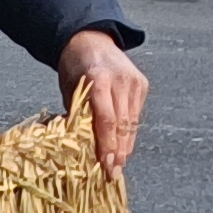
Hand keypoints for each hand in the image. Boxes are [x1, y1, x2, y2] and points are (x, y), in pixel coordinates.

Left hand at [56, 29, 147, 173]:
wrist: (91, 39)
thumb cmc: (74, 67)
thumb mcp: (69, 89)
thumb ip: (77, 114)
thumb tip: (80, 146)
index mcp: (99, 80)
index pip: (106, 120)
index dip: (108, 145)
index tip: (107, 165)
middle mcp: (120, 81)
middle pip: (122, 125)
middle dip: (118, 152)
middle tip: (113, 174)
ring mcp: (134, 82)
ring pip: (131, 122)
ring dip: (126, 146)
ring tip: (119, 165)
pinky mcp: (142, 84)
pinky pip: (135, 115)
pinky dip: (129, 132)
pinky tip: (124, 147)